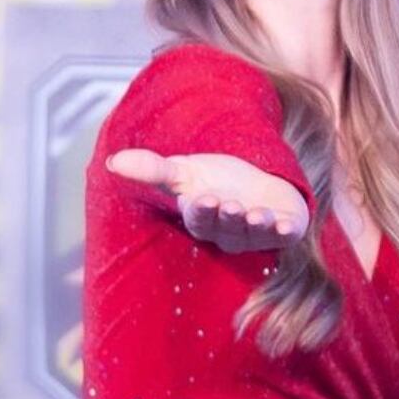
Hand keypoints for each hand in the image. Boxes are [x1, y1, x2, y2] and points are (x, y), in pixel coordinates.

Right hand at [105, 149, 310, 252]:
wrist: (256, 182)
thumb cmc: (214, 181)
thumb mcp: (184, 172)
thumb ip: (152, 169)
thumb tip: (113, 161)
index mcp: (202, 218)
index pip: (200, 219)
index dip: (203, 212)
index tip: (204, 198)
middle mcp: (229, 231)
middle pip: (226, 228)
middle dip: (228, 218)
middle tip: (229, 204)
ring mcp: (256, 234)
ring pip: (253, 235)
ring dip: (255, 225)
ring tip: (256, 213)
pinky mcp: (283, 230)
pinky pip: (284, 237)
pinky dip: (284, 231)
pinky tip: (284, 224)